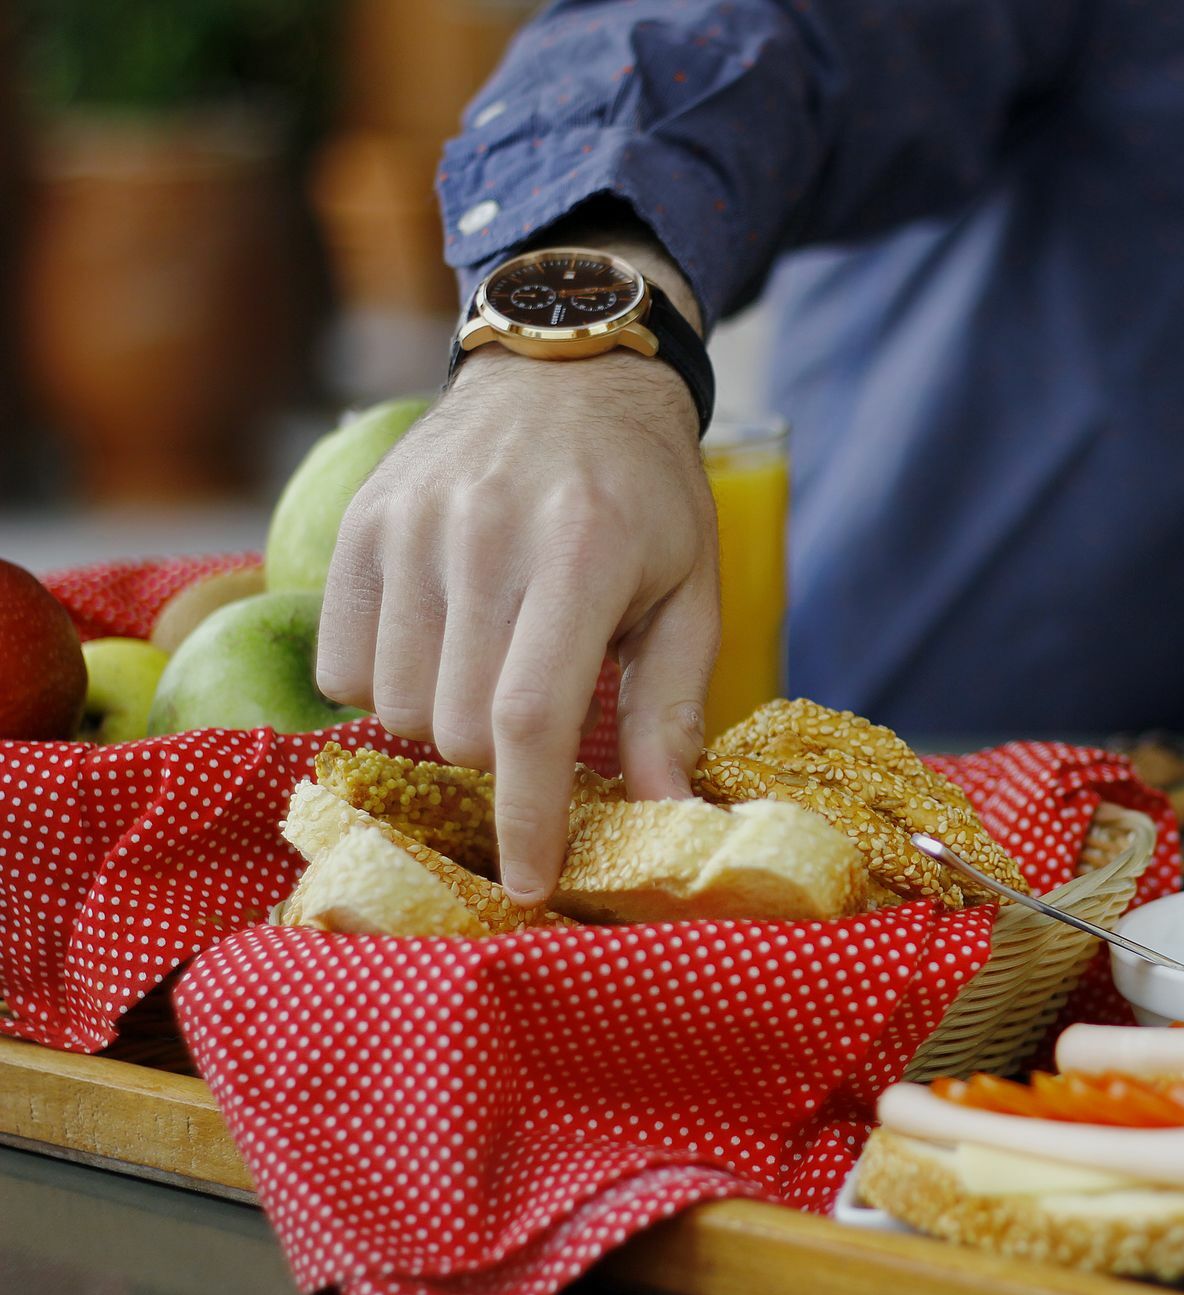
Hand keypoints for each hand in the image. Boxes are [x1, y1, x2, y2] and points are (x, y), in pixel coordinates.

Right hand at [316, 347, 718, 905]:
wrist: (567, 373)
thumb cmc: (646, 496)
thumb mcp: (691, 591)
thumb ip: (671, 706)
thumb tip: (666, 814)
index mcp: (583, 555)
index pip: (531, 719)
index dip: (527, 817)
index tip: (529, 881)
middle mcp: (486, 538)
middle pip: (458, 727)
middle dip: (501, 759)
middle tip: (538, 715)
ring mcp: (412, 528)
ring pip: (393, 706)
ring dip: (441, 720)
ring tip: (490, 667)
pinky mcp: (360, 524)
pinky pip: (340, 666)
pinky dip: (381, 685)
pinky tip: (437, 644)